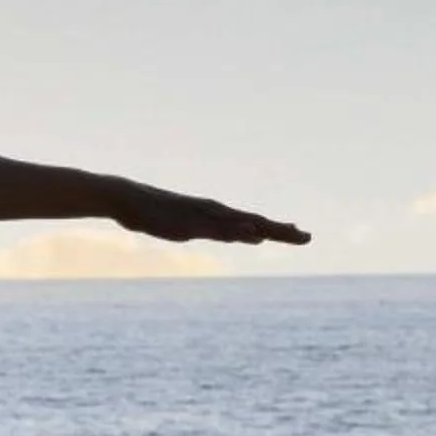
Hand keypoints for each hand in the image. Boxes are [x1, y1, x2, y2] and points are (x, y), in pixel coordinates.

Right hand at [107, 178, 309, 246]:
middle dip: (282, 230)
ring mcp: (203, 217)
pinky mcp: (190, 223)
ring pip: (242, 224)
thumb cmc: (153, 212)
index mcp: (215, 214)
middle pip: (255, 221)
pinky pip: (217, 229)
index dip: (276, 227)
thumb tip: (220, 235)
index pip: (253, 221)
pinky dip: (238, 230)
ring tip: (292, 234)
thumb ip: (205, 230)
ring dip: (267, 229)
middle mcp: (215, 212)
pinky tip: (253, 234)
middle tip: (309, 237)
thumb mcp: (185, 226)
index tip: (299, 232)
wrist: (126, 198)